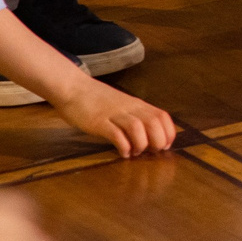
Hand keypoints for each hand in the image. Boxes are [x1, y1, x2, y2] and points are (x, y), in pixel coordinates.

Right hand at [54, 79, 176, 157]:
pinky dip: (123, 145)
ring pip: (137, 127)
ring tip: (137, 153)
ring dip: (141, 143)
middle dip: (158, 140)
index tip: (166, 145)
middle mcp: (128, 107)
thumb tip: (147, 134)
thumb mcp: (121, 105)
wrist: (72, 87)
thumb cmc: (96, 99)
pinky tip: (123, 153)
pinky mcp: (98, 121)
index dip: (168, 132)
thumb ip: (133, 115)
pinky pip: (115, 133)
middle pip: (153, 122)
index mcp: (136, 104)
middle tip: (153, 152)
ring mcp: (113, 113)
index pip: (161, 116)